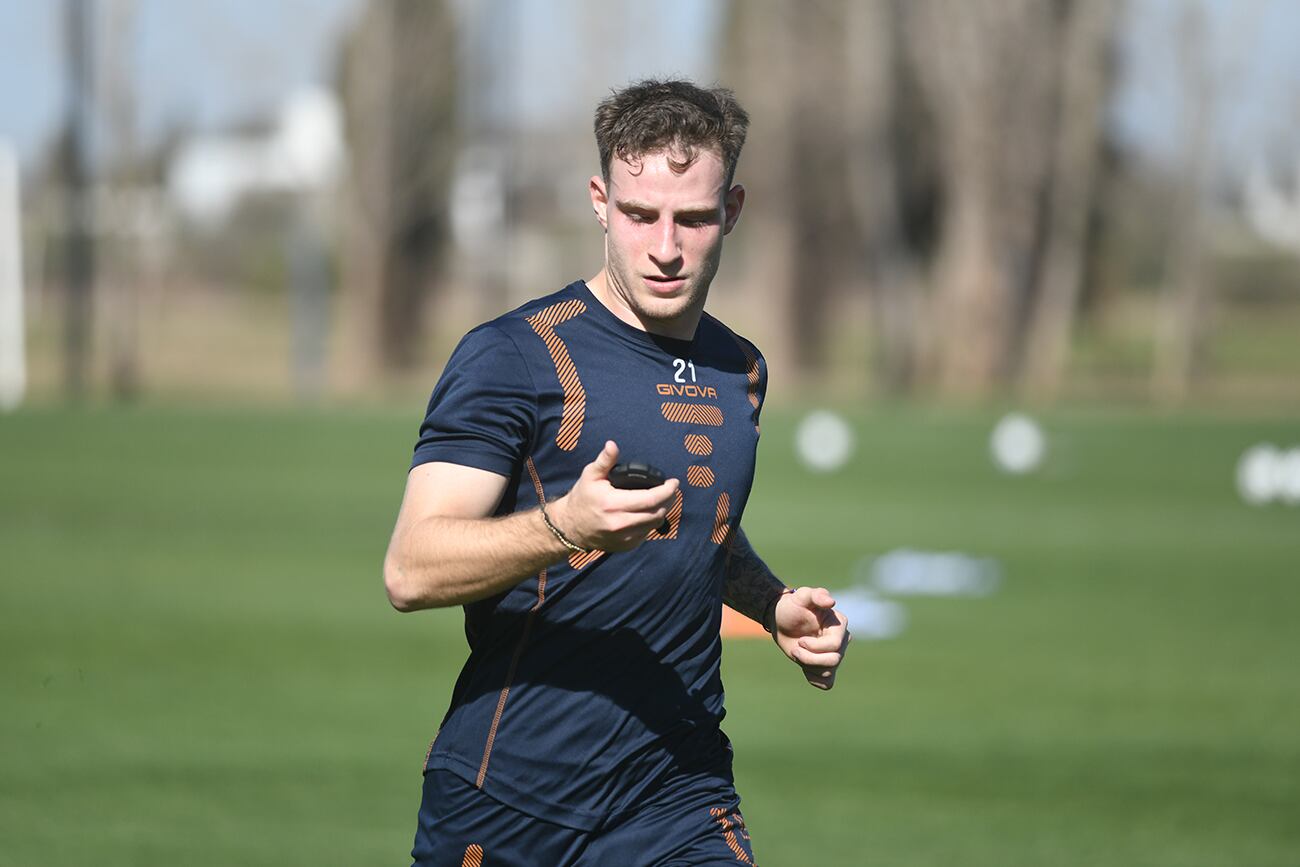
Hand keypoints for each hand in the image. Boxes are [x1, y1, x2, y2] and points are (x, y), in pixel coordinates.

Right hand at [548, 441, 678, 551]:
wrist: (571, 526)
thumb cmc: (582, 497)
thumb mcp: (591, 475)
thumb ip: (605, 460)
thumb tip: (612, 445)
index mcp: (614, 504)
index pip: (651, 499)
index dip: (667, 490)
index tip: (674, 482)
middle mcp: (620, 523)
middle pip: (658, 513)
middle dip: (669, 500)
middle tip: (671, 490)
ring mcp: (624, 538)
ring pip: (655, 524)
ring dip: (663, 511)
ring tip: (664, 499)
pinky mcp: (625, 546)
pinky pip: (647, 533)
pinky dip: (651, 522)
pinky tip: (650, 512)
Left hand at [772, 587, 849, 689]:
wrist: (781, 620)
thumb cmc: (792, 606)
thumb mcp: (801, 596)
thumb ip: (816, 595)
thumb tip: (831, 602)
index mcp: (839, 624)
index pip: (834, 646)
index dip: (815, 647)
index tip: (800, 641)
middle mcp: (841, 640)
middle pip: (833, 661)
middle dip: (810, 658)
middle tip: (795, 649)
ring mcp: (834, 653)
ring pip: (828, 672)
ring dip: (808, 666)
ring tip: (796, 653)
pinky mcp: (825, 666)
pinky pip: (827, 682)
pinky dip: (816, 679)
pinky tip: (804, 668)